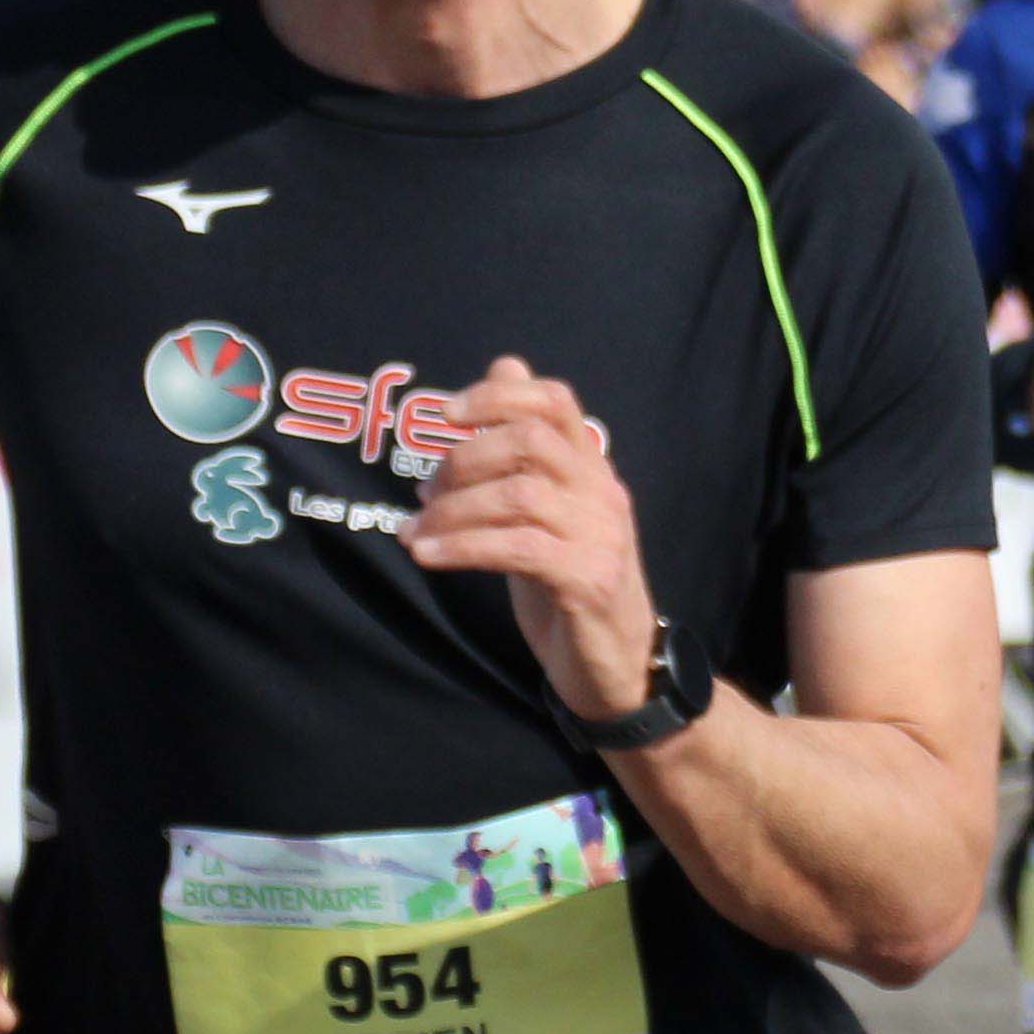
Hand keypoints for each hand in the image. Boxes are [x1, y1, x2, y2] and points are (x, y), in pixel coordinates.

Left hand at [406, 356, 662, 719]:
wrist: (618, 668)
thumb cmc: (571, 586)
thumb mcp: (545, 512)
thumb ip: (524, 451)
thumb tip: (505, 366)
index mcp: (593, 472)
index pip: (556, 403)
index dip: (499, 396)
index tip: (447, 412)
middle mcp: (603, 494)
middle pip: (530, 443)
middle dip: (462, 460)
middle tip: (425, 494)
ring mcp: (601, 537)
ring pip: (519, 495)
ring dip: (452, 511)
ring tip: (415, 533)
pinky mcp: (587, 581)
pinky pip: (516, 548)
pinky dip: (462, 547)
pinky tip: (428, 554)